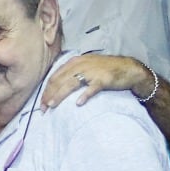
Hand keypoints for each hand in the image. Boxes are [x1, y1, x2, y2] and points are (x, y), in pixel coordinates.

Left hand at [41, 54, 155, 109]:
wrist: (128, 68)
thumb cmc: (104, 69)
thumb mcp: (85, 67)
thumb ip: (71, 74)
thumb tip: (56, 88)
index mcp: (74, 62)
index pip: (54, 76)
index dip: (46, 90)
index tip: (41, 103)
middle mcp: (81, 65)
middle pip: (59, 80)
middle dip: (49, 94)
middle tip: (43, 108)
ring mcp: (92, 72)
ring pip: (71, 83)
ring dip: (60, 95)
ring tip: (52, 105)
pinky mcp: (103, 79)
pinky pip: (92, 88)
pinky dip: (85, 95)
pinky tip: (78, 103)